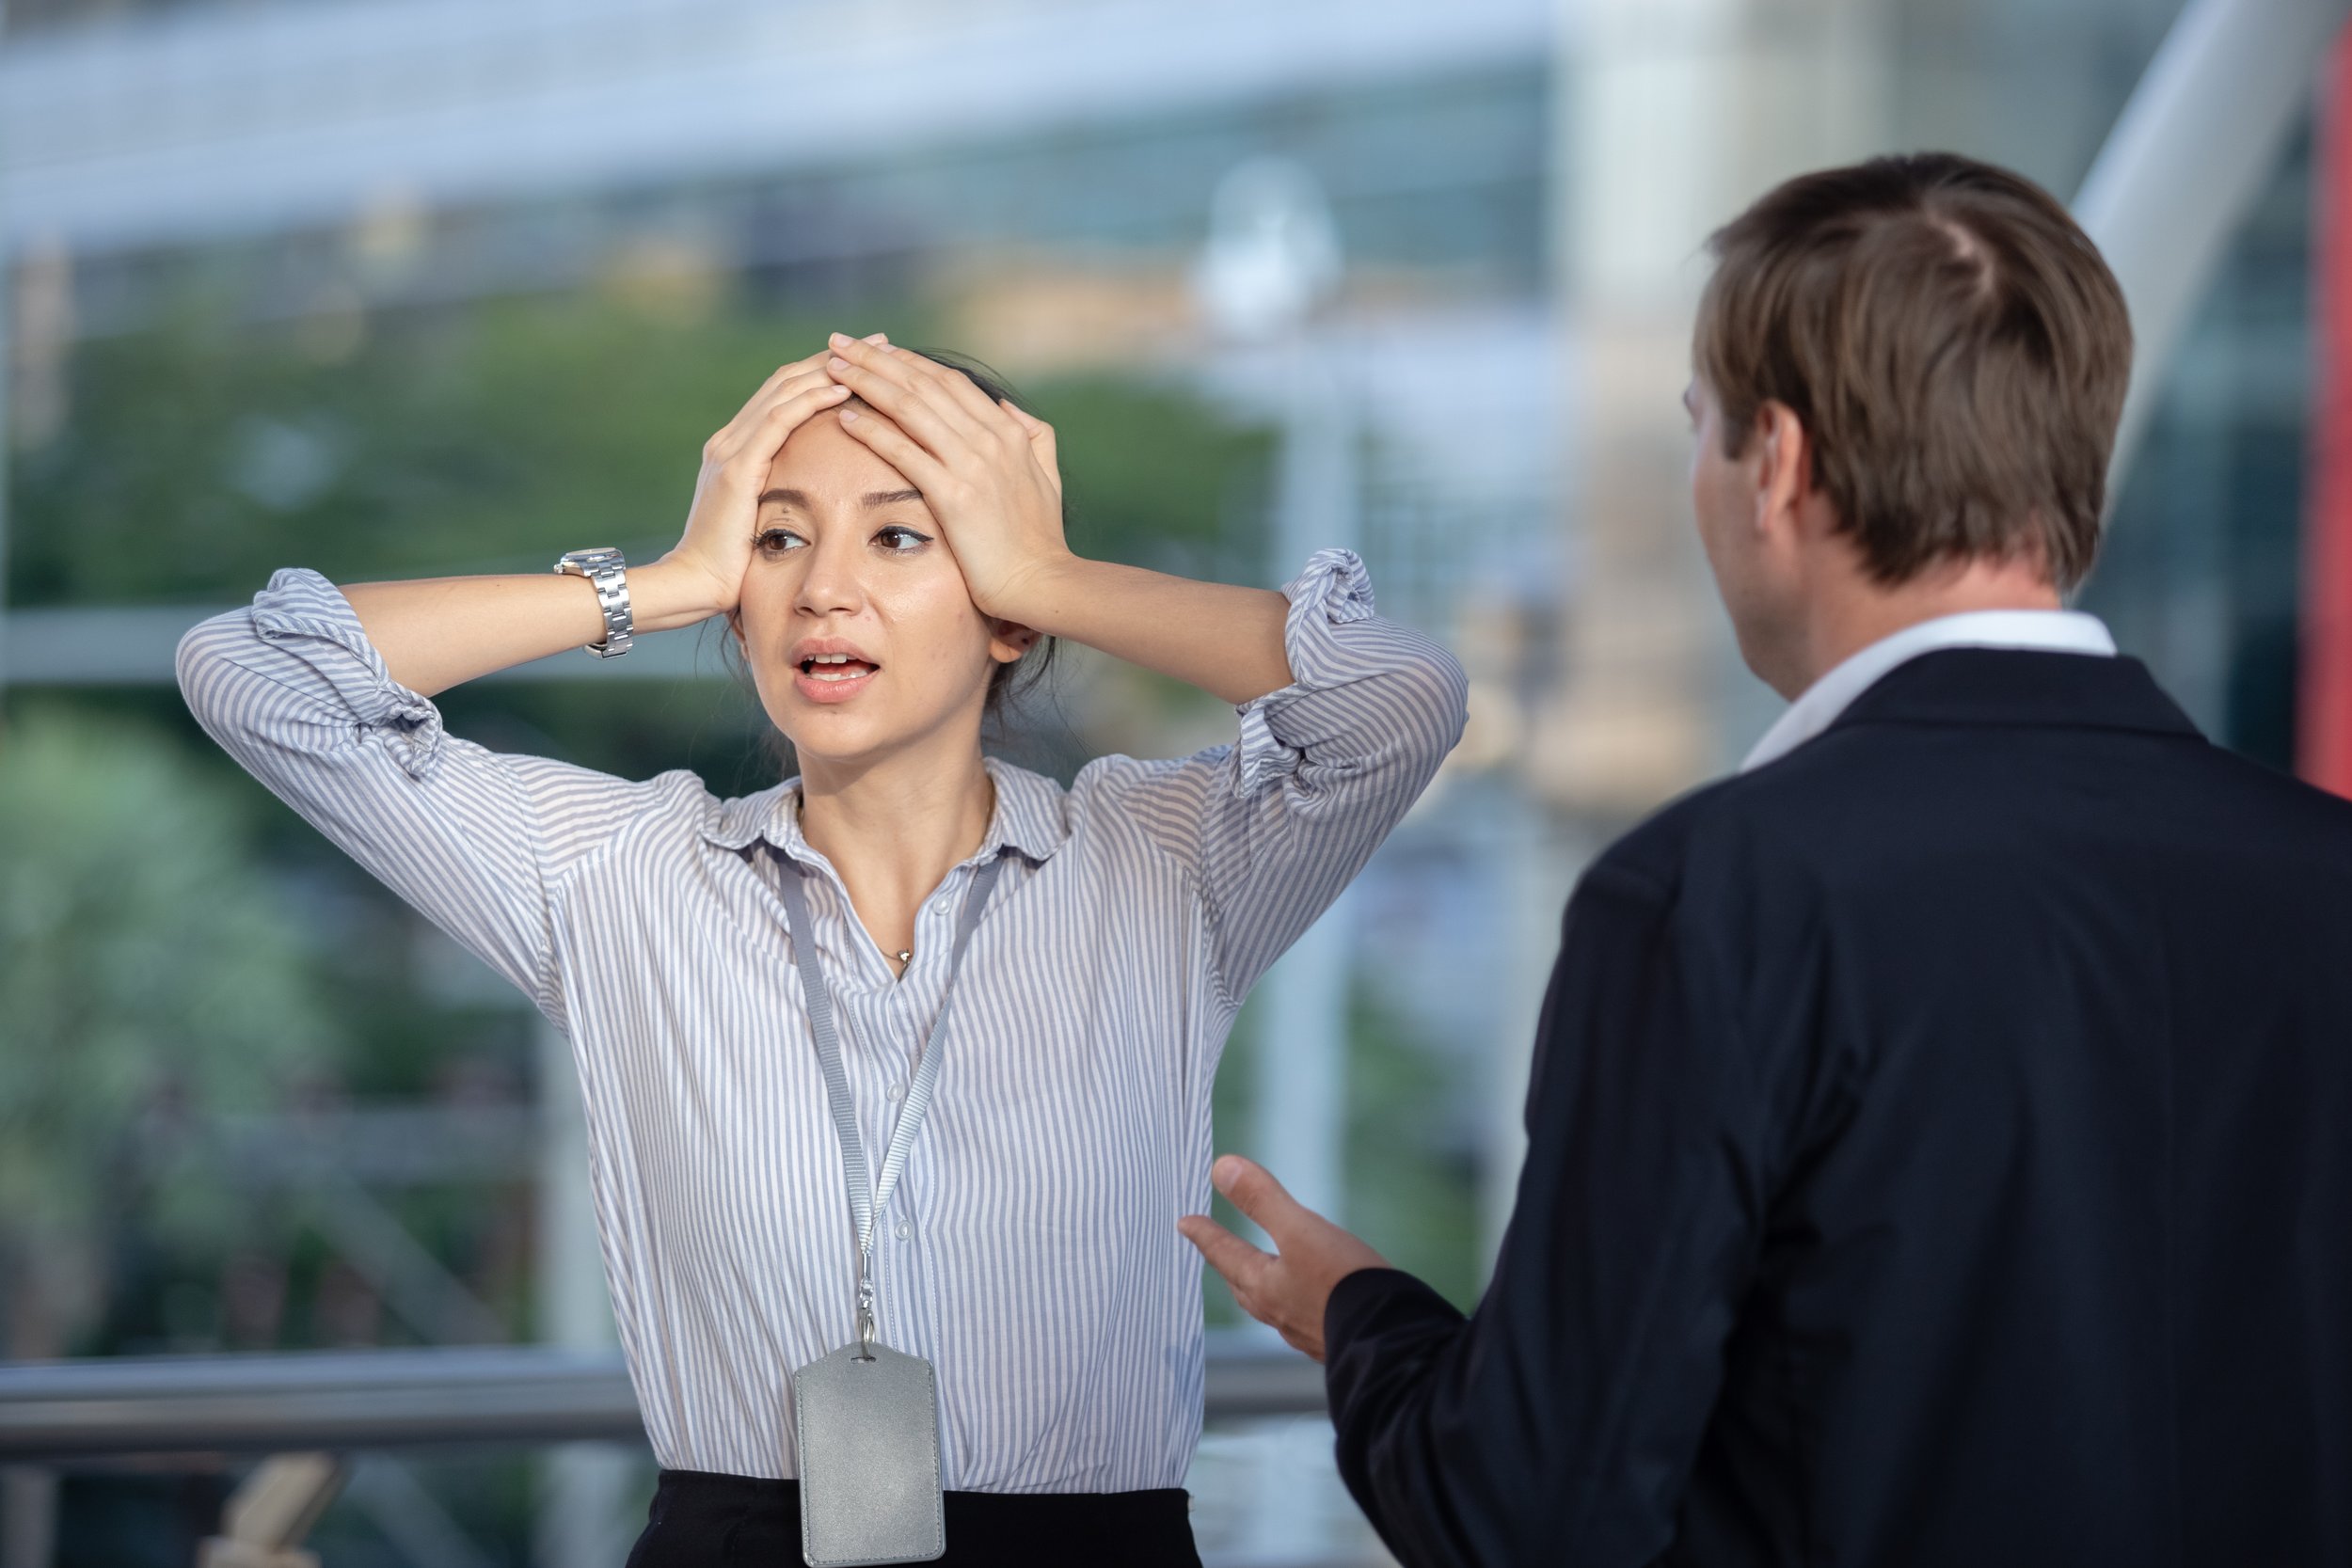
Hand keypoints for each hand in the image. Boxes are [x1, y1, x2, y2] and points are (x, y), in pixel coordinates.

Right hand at [656, 338, 883, 616]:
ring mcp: (730, 450)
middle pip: (788, 380)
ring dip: (831, 369)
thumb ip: (779, 498)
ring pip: (785, 391)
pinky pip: (777, 422)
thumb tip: (815, 498)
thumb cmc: (731, 566)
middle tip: (882, 340)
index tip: (871, 361)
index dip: (826, 372)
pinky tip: (842, 389)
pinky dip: (810, 401)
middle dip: (838, 358)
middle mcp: (731, 439)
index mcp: (737, 448)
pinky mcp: (735, 468)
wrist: (691, 586)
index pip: (786, 394)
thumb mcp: (760, 521)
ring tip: (874, 354)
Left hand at [820, 332, 1070, 622]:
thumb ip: (1035, 434)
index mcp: (1010, 431)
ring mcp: (972, 465)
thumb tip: (1009, 408)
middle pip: (923, 384)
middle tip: (839, 344)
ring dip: (866, 382)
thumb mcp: (1047, 476)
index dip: (910, 361)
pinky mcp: (954, 495)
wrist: (1042, 583)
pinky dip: (873, 430)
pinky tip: (845, 417)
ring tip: (832, 369)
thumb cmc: (1040, 539)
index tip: (877, 350)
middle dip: (876, 359)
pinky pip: (904, 452)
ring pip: (909, 407)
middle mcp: (990, 439)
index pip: (949, 382)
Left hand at [1179, 1155, 1388, 1362]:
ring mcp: (1307, 1332)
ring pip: (1273, 1306)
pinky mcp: (1335, 1340)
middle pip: (1244, 1285)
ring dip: (1262, 1287)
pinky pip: (1304, 1319)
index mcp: (1264, 1287)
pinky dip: (1297, 1303)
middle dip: (1229, 1265)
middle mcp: (1279, 1314)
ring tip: (1261, 1277)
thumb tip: (1222, 1168)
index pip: (1225, 1253)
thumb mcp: (1300, 1230)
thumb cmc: (1342, 1282)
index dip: (1205, 1233)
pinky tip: (1313, 1303)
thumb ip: (1262, 1199)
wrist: (1393, 1340)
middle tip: (1218, 1252)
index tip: (1184, 1223)